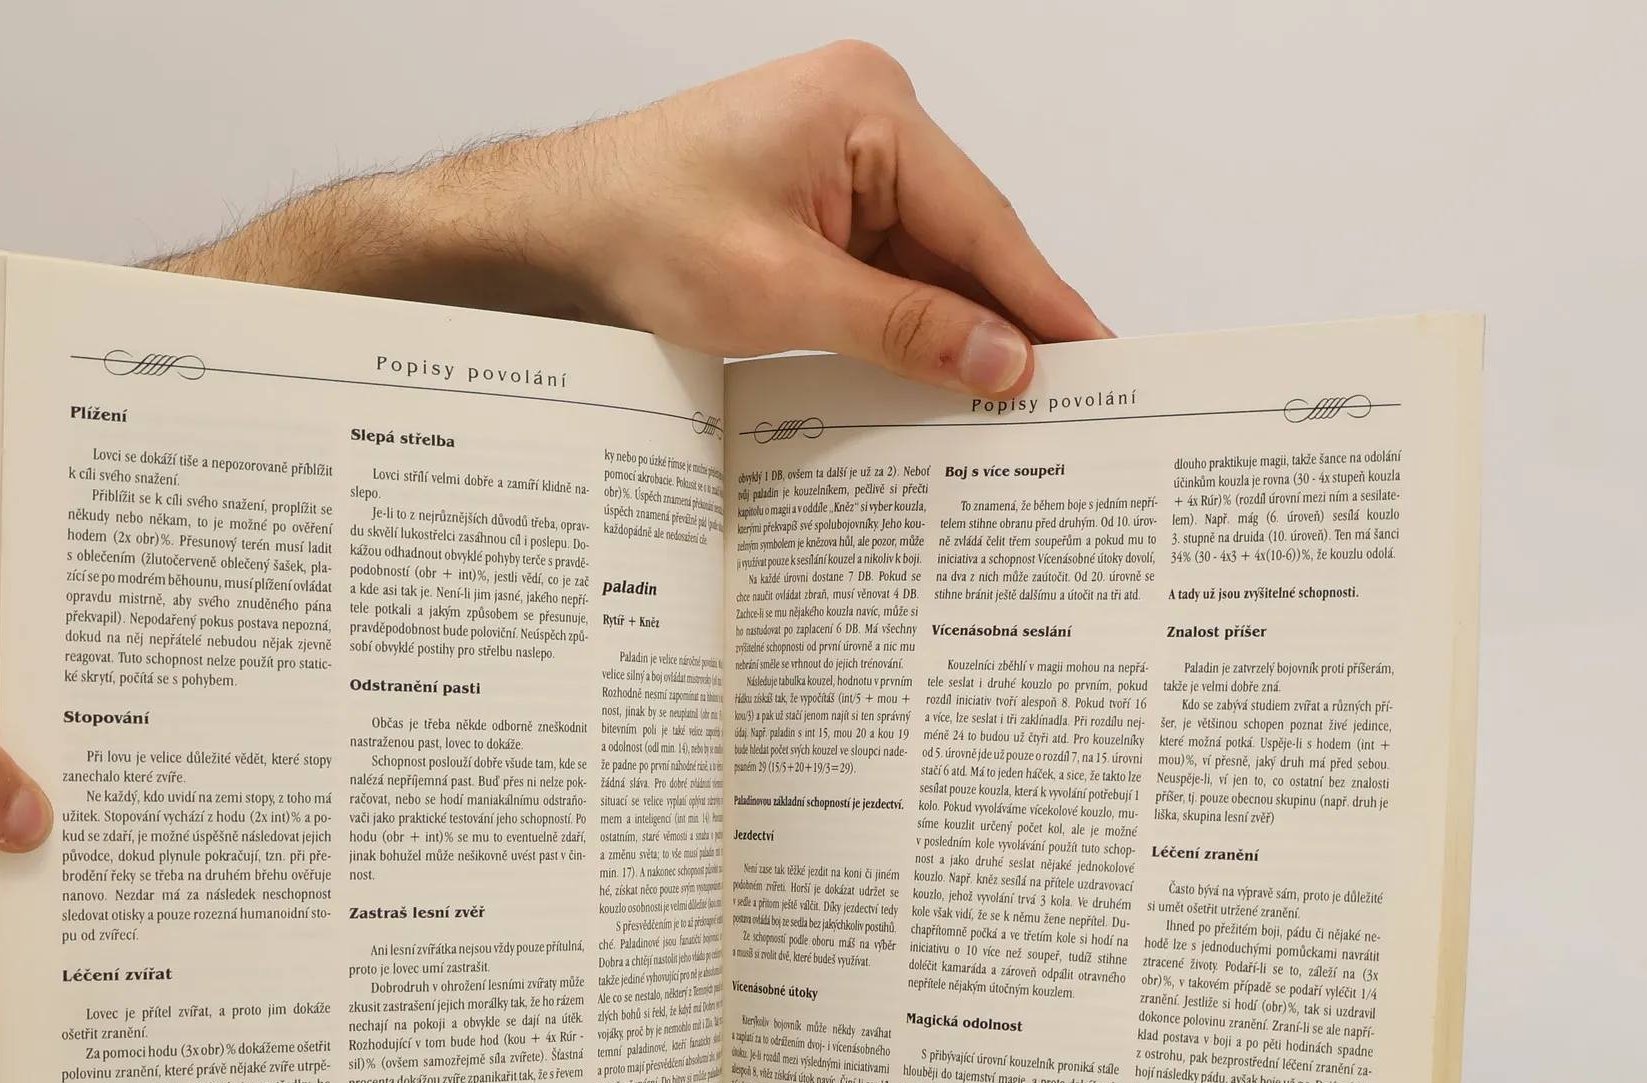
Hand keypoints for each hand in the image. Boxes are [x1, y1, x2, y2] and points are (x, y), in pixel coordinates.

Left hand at [401, 41, 1109, 397]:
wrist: (549, 234)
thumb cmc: (637, 232)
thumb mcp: (781, 292)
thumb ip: (902, 327)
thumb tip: (1001, 362)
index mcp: (869, 110)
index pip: (982, 220)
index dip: (1041, 300)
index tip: (1096, 357)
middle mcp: (866, 121)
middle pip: (963, 240)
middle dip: (1002, 322)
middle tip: (1063, 400)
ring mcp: (841, 161)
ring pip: (927, 263)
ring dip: (951, 333)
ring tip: (1003, 408)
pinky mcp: (816, 204)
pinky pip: (885, 271)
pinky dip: (905, 325)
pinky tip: (931, 380)